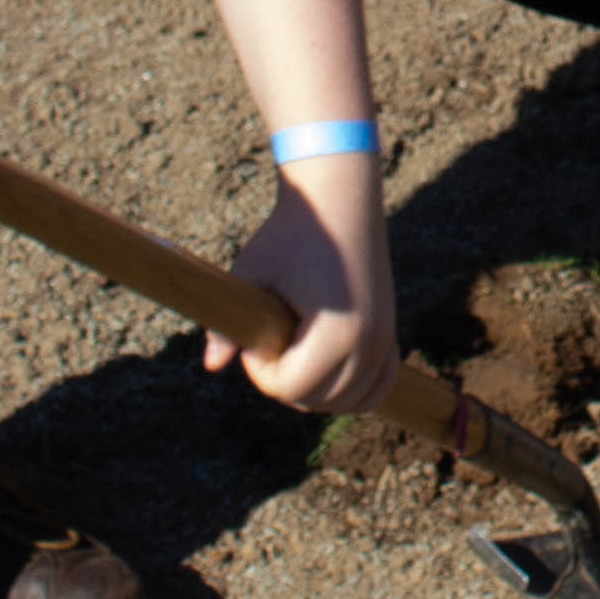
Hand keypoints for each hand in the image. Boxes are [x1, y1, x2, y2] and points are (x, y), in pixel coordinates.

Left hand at [210, 174, 398, 415]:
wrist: (340, 197)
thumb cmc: (290, 233)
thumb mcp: (252, 272)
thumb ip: (228, 325)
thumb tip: (210, 366)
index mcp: (338, 333)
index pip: (291, 389)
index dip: (261, 371)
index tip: (253, 337)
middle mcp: (369, 344)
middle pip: (318, 400)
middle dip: (284, 382)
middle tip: (267, 341)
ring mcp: (384, 341)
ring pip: (348, 400)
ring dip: (314, 390)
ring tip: (289, 349)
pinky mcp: (388, 335)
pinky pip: (375, 386)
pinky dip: (351, 390)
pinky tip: (324, 369)